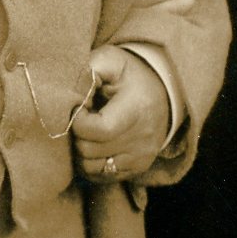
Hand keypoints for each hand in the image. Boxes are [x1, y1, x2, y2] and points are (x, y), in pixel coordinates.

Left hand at [73, 47, 171, 183]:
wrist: (162, 93)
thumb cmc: (130, 75)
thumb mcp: (111, 61)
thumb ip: (89, 70)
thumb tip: (73, 96)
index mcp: (137, 109)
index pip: (96, 130)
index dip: (77, 121)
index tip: (79, 108)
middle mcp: (143, 138)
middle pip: (89, 150)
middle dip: (77, 134)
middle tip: (82, 118)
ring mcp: (141, 156)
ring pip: (92, 167)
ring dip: (81, 151)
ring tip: (86, 132)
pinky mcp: (138, 168)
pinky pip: (101, 177)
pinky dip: (91, 163)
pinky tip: (94, 144)